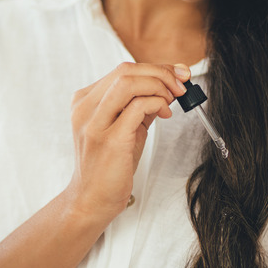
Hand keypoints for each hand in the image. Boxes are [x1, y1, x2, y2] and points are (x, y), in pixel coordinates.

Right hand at [65, 62, 189, 219]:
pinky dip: (157, 102)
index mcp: (85, 101)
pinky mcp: (109, 139)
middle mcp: (85, 108)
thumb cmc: (108, 165)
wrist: (91, 199)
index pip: (122, 71)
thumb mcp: (125, 128)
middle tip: (181, 84)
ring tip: (173, 98)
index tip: (178, 73)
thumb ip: (141, 105)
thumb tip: (169, 85)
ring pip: (128, 82)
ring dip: (159, 85)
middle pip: (125, 71)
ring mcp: (95, 122)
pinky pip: (137, 106)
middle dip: (160, 73)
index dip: (155, 68)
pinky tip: (165, 112)